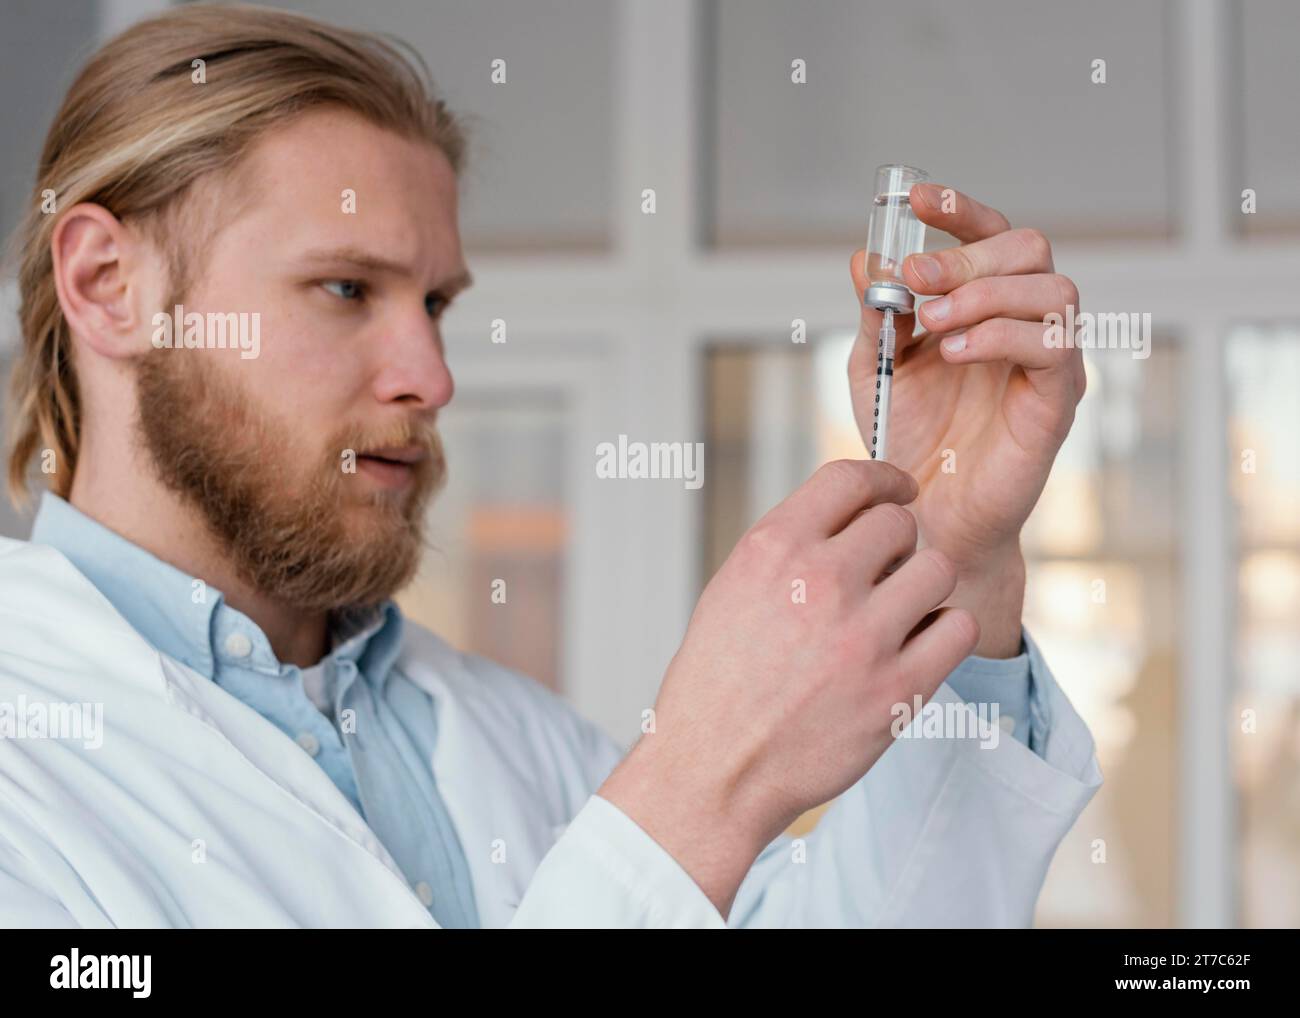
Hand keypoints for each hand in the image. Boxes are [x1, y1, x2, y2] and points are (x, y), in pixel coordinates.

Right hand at [598, 459, 978, 916]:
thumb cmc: (719, 682)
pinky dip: (943, 633)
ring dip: (923, 585)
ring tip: (900, 612)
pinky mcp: (899, 689)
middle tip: (884, 575)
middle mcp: (820, 582)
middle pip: (900, 522)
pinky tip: (917, 646)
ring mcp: (863, 636)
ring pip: (938, 568)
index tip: (898, 490)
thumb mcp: (733, 588)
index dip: (884, 478)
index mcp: (773, 550)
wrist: (716, 768)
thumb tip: (851, 514)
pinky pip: (957, 628)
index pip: (851, 479)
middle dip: (896, 545)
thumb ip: (792, 545)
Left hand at [848, 183, 1085, 656]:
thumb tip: (864, 256)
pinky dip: (1000, 336)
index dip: (958, 208)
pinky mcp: (1059, 398)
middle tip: (918, 277)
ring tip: (932, 323)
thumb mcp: (877, 366)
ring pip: (1051, 286)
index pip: (989, 233)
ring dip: (985, 293)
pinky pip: (1052, 344)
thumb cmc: (908, 438)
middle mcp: (1024, 321)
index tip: (913, 199)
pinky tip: (954, 352)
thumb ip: (876, 312)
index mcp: (984, 303)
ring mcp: (1048, 358)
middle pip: (1029, 246)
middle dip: (969, 252)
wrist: (923, 513)